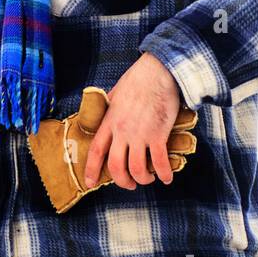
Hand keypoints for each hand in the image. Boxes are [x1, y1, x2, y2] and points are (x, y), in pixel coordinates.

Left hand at [83, 52, 182, 188]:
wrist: (158, 72)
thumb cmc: (138, 80)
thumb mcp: (115, 94)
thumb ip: (109, 107)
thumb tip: (104, 109)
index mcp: (109, 122)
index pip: (96, 151)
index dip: (92, 170)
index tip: (90, 183)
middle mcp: (122, 131)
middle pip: (116, 166)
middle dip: (122, 181)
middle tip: (129, 184)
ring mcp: (140, 134)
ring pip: (136, 169)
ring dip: (143, 179)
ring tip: (149, 178)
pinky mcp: (158, 134)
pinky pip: (159, 162)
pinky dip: (164, 173)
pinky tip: (167, 177)